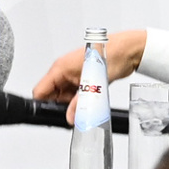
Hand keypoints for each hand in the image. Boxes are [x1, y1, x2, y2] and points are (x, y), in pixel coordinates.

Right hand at [32, 29, 147, 120]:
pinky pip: (74, 93)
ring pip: (64, 95)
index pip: (40, 91)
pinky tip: (89, 99)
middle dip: (60, 106)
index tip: (52, 115)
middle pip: (51, 95)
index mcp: (60, 68)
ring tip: (85, 103)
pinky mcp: (82, 77)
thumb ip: (78, 105)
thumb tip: (70, 118)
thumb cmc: (111, 56)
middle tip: (73, 111)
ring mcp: (72, 74)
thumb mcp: (91, 86)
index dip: (43, 105)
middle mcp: (63, 70)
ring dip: (72, 103)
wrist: (127, 51)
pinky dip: (79, 99)